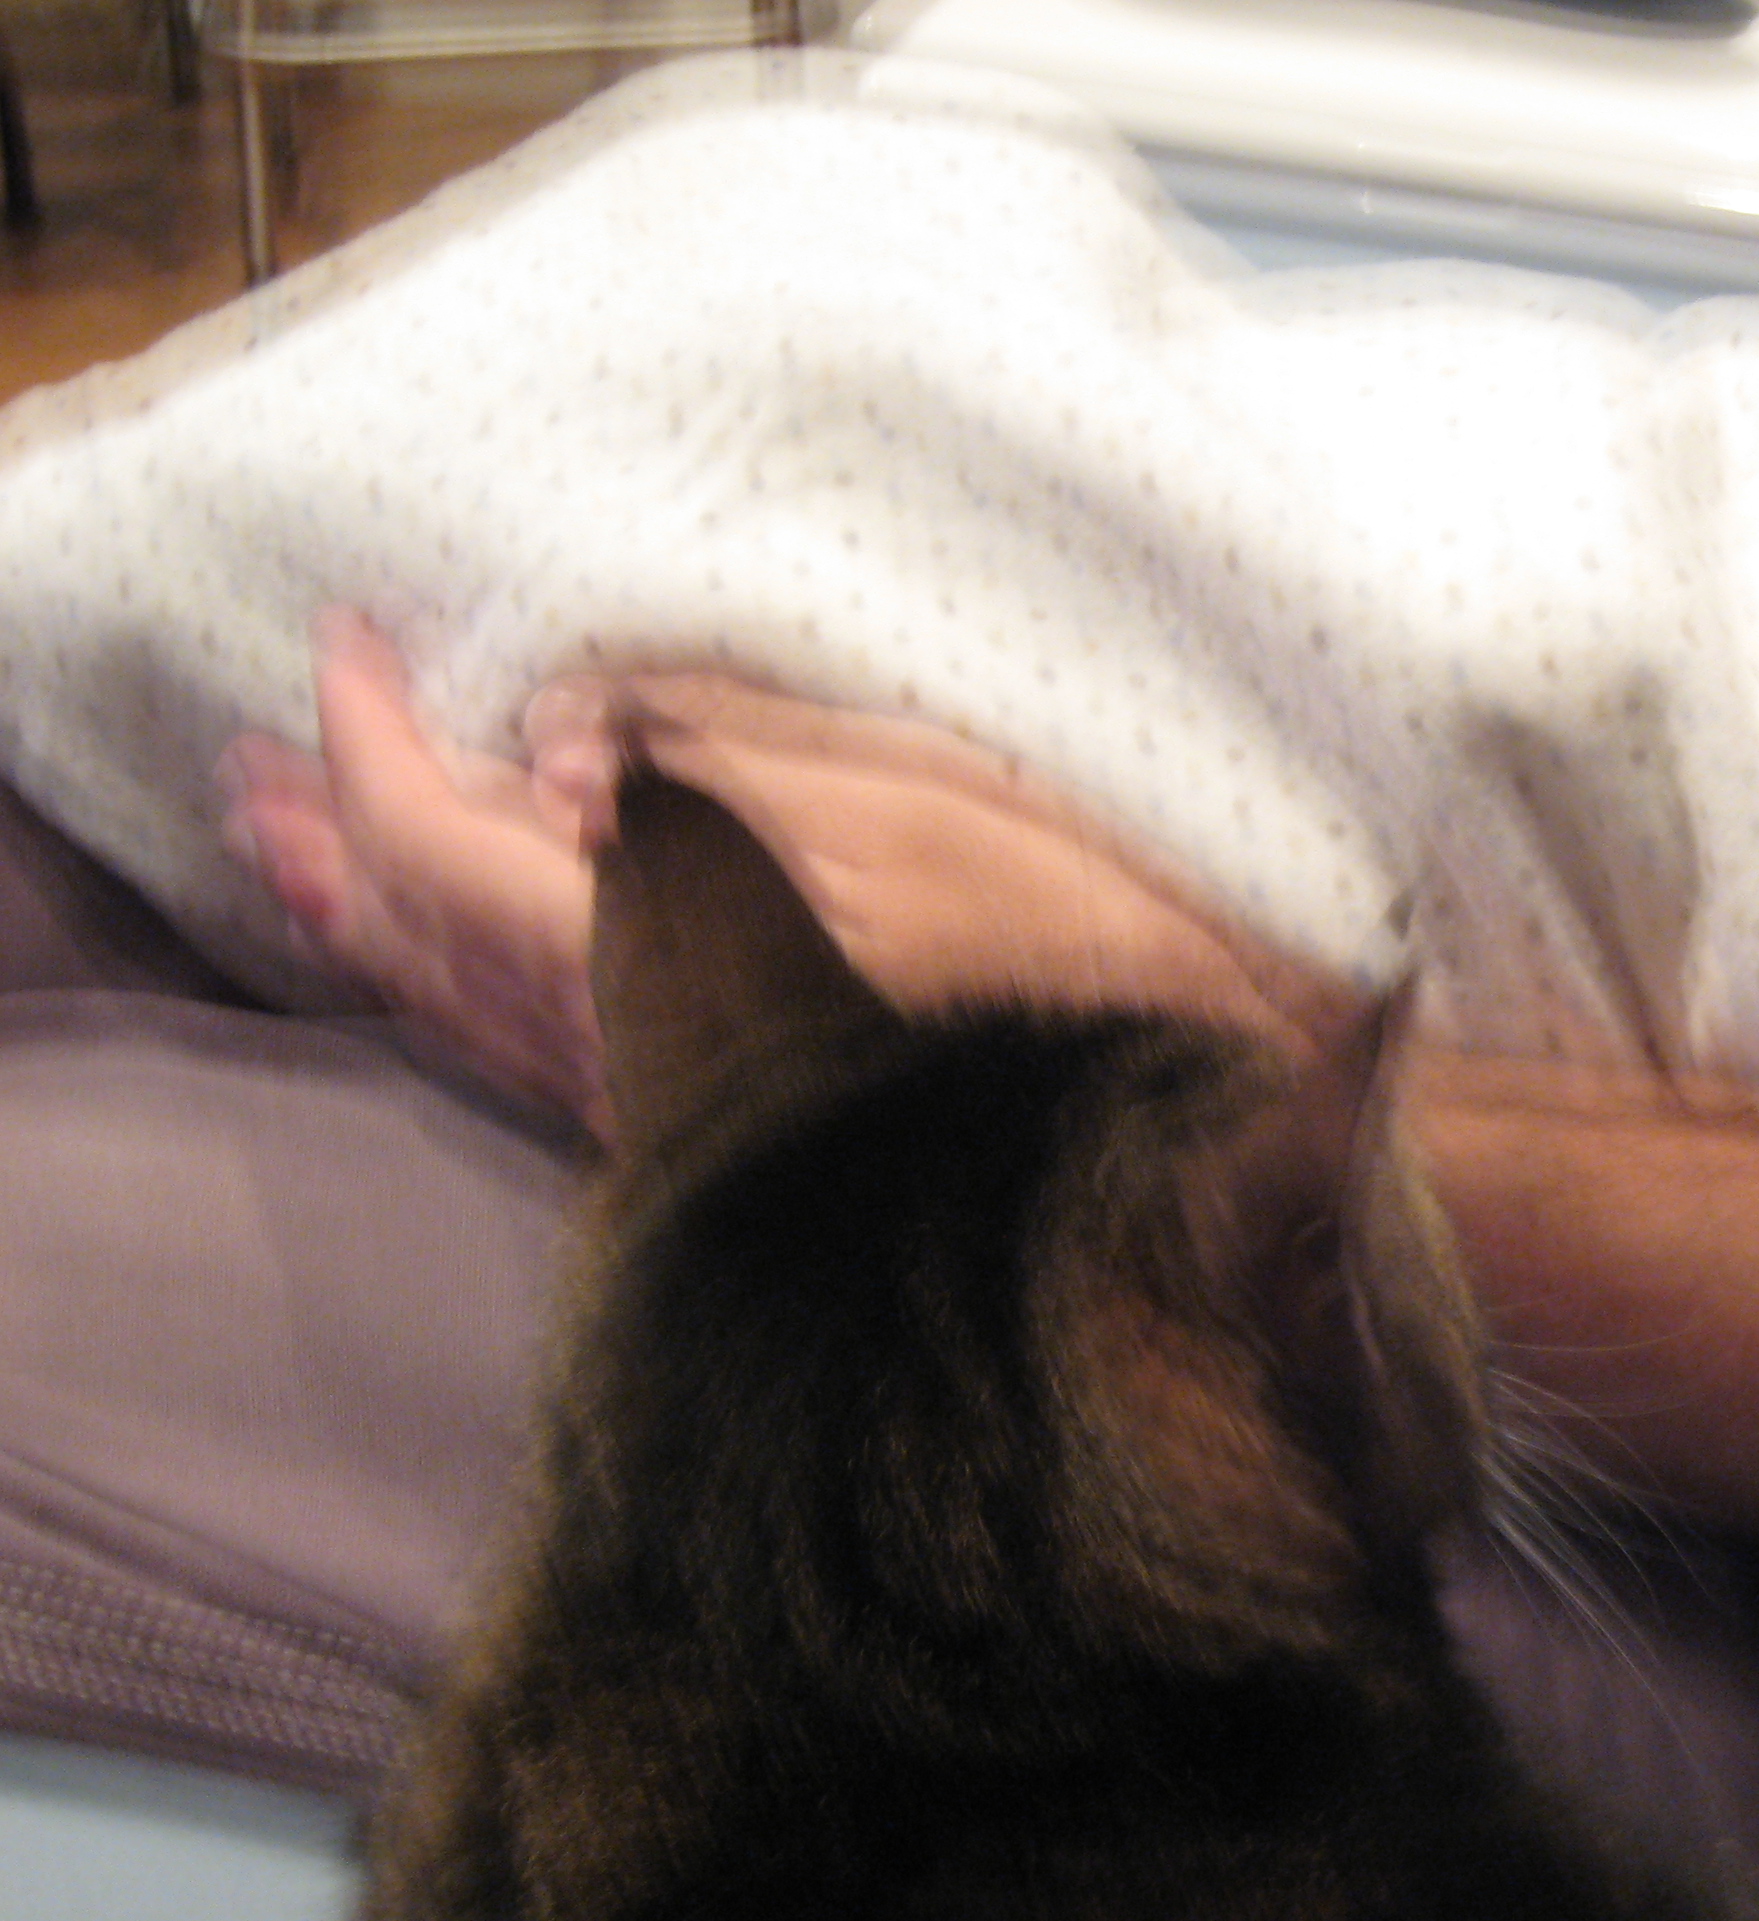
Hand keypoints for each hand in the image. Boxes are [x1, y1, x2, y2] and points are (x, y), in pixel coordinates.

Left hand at [222, 614, 1349, 1140]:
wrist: (1201, 1129)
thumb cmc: (1093, 943)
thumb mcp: (924, 791)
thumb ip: (731, 754)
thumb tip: (559, 742)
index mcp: (687, 939)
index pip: (442, 845)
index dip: (368, 738)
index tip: (351, 640)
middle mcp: (646, 1050)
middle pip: (421, 949)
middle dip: (330, 843)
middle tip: (260, 764)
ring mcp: (677, 1115)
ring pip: (470, 1020)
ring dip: (379, 928)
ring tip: (304, 853)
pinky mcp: (723, 1147)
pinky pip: (543, 1064)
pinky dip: (469, 993)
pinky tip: (449, 965)